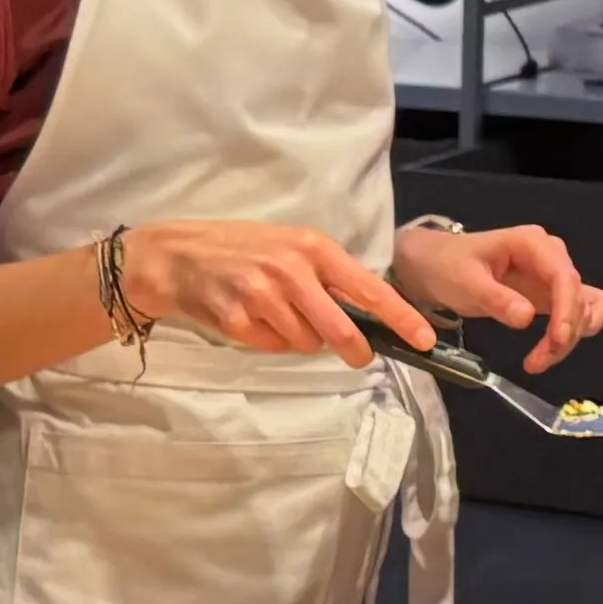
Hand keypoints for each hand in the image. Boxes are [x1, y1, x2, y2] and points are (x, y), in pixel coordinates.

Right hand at [111, 220, 441, 367]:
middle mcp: (291, 270)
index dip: (400, 316)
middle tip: (358, 357)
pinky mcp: (239, 319)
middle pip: (339, 329)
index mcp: (313, 248)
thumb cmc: (241, 248)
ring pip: (305, 342)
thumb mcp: (290, 246)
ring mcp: (263, 296)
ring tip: (275, 314)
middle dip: (354, 349)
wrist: (178, 256)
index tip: (425, 340)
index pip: (368, 287)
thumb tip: (364, 316)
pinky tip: (251, 318)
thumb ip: (326, 276)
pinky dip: (268, 340)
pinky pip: (272, 346)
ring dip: (298, 338)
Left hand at [399, 219, 602, 373]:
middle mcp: (551, 255)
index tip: (558, 339)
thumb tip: (527, 318)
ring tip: (536, 362)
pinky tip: (548, 350)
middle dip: (565, 332)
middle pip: (578, 296)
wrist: (435, 264)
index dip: (567, 309)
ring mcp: (553, 274)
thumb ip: (496, 299)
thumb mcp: (464, 282)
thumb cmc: (447, 267)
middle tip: (536, 362)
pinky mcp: (551, 293)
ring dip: (568, 338)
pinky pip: (578, 312)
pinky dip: (571, 332)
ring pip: (583, 308)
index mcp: (531, 243)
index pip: (563, 276)